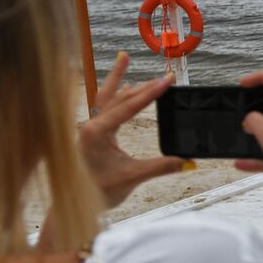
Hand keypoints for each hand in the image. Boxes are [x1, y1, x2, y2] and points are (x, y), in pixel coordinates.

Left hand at [79, 53, 186, 208]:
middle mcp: (90, 126)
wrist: (75, 204)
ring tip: (125, 58)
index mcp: (96, 132)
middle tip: (164, 75)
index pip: (128, 107)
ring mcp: (90, 129)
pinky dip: (115, 95)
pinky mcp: (92, 134)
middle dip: (142, 84)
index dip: (150, 93)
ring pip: (107, 98)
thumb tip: (188, 162)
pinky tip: (124, 87)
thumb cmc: (98, 191)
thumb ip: (160, 167)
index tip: (167, 80)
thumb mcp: (132, 178)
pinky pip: (105, 108)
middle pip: (118, 97)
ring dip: (118, 79)